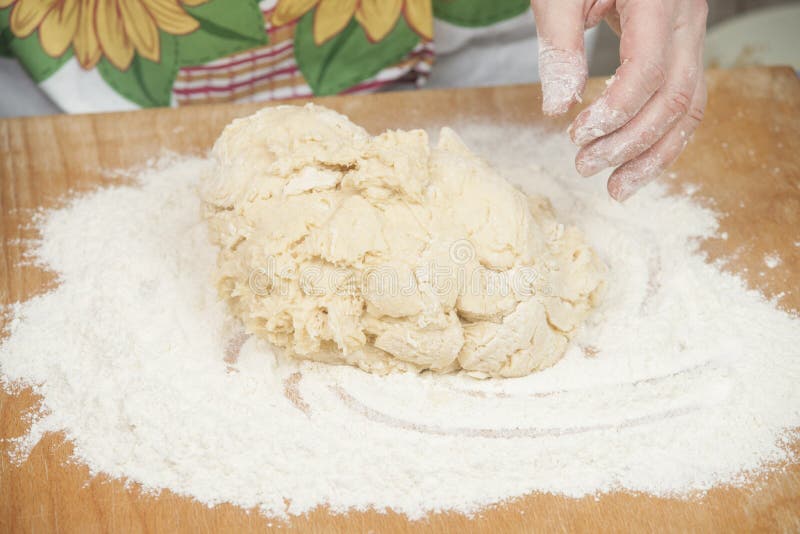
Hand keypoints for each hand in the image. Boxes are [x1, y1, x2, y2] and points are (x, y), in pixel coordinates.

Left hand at [532, 0, 707, 200]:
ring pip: (690, 106)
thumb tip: (557, 108)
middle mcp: (687, 18)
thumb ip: (559, 46)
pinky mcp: (683, 49)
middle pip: (674, 97)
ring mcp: (691, 34)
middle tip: (584, 167)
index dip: (613, 112)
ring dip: (654, 154)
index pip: (647, 70)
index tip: (574, 135)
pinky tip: (635, 165)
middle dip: (630, 142)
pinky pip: (685, 100)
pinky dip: (662, 137)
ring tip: (616, 189)